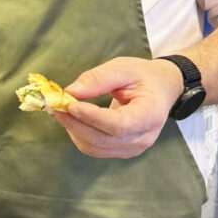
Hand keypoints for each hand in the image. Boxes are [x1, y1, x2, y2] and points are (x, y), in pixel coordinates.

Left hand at [53, 56, 183, 158]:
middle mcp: (143, 137)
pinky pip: (94, 149)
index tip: (70, 105)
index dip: (92, 117)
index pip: (119, 124)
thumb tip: (71, 92)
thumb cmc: (144, 76)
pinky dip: (78, 135)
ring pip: (95, 147)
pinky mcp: (121, 150)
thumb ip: (99, 78)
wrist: (161, 89)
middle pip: (103, 140)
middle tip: (56, 105)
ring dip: (73, 130)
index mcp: (150, 115)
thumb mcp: (124, 68)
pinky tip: (71, 119)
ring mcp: (133, 148)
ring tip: (60, 110)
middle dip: (75, 123)